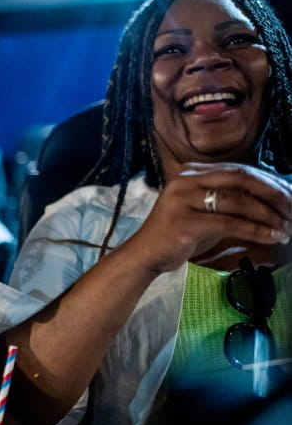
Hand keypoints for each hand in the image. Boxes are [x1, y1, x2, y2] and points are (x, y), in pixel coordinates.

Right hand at [128, 162, 291, 273]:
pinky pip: (229, 224)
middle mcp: (185, 180)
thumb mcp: (204, 208)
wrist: (146, 254)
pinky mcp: (183, 223)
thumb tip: (273, 196)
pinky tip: (271, 238)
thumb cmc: (179, 233)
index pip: (239, 170)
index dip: (270, 182)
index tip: (290, 198)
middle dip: (274, 194)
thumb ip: (228, 198)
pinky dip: (255, 231)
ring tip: (286, 230)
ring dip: (268, 216)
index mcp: (191, 172)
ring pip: (237, 201)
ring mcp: (182, 200)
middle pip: (241, 179)